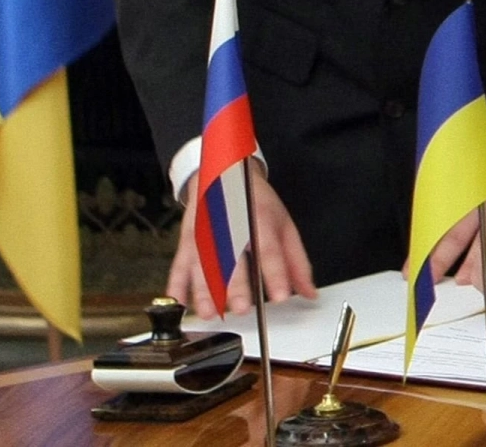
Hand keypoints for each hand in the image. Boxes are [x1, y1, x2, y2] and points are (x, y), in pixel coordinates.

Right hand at [166, 162, 316, 317]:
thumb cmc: (254, 202)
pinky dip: (176, 284)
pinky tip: (179, 301)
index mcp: (258, 219)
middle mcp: (230, 226)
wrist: (223, 172)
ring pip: (202, 264)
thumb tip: (309, 293)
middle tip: (241, 308)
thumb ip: (296, 262)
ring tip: (209, 312)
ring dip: (203, 291)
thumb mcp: (283, 225)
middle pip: (232, 258)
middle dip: (235, 285)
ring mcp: (206, 233)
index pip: (268, 249)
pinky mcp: (188, 240)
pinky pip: (180, 264)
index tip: (280, 296)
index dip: (274, 273)